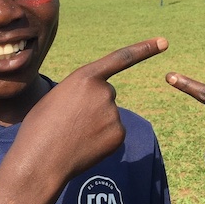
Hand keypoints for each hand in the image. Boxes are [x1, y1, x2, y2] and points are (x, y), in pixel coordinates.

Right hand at [14, 38, 167, 183]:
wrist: (40, 160)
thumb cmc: (40, 128)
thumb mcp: (56, 97)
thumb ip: (81, 92)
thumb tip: (100, 106)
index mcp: (85, 77)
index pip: (120, 58)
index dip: (144, 49)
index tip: (164, 42)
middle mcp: (105, 91)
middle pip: (106, 94)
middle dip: (93, 106)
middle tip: (69, 121)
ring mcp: (114, 113)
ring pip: (109, 115)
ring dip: (95, 123)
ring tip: (73, 134)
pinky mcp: (119, 134)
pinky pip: (113, 132)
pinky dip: (101, 139)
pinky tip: (85, 145)